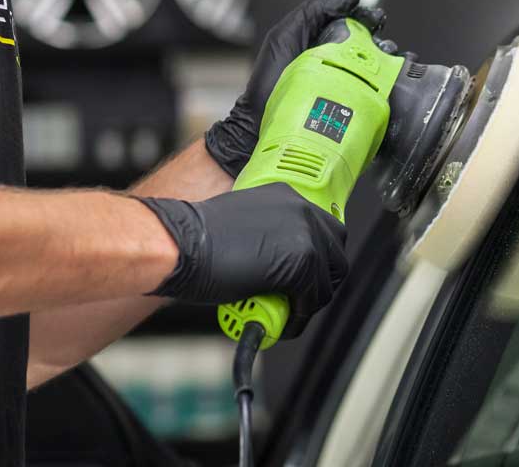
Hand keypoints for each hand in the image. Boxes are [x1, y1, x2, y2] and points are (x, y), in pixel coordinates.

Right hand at [139, 182, 348, 336]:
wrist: (182, 245)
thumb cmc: (198, 238)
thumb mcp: (245, 226)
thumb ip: (271, 238)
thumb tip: (283, 266)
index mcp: (287, 196)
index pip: (324, 229)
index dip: (318, 259)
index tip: (309, 277)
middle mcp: (302, 210)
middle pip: (336, 253)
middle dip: (323, 280)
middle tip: (302, 298)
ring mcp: (306, 236)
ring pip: (327, 281)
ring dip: (309, 302)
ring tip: (286, 314)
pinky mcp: (302, 265)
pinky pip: (312, 300)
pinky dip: (298, 317)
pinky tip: (279, 322)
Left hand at [204, 0, 385, 177]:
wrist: (261, 121)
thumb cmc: (269, 79)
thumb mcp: (285, 35)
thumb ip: (313, 11)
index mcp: (322, 41)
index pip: (352, 23)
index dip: (366, 17)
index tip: (376, 18)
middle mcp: (336, 60)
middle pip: (368, 43)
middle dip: (380, 36)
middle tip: (382, 36)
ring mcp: (344, 83)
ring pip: (375, 65)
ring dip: (387, 57)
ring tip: (389, 54)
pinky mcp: (351, 105)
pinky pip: (375, 91)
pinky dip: (388, 82)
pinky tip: (393, 76)